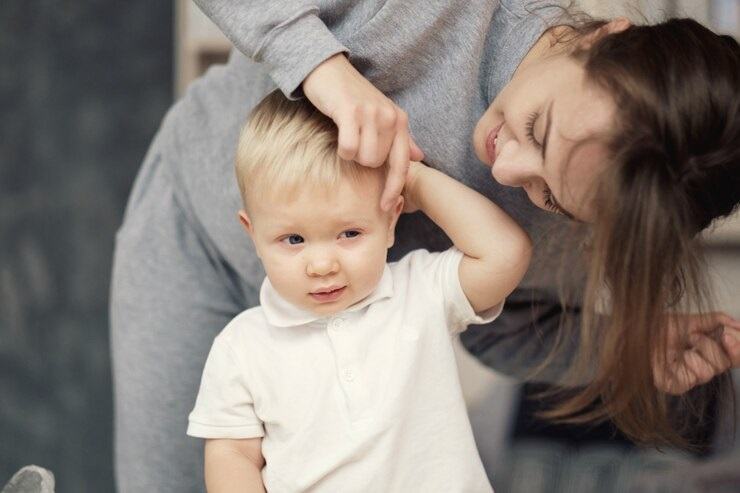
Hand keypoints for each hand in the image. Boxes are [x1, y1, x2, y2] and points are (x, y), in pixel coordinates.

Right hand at [302, 54, 423, 209]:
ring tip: (346, 134)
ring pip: (363, 159)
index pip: (402, 163)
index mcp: (400, 120)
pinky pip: (348, 148)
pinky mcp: (351, 111)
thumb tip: (419, 156)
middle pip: (377, 164)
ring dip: (351, 153)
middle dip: (362, 160)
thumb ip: (401, 137)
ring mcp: (371, 113)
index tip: (386, 207)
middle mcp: (390, 117)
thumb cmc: (353, 97)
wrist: (328, 69)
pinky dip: (341, 148)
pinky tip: (338, 133)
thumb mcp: (382, 115)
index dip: (395, 188)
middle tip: (354, 139)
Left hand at [653, 312, 739, 394]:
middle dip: (716, 347)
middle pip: (725, 363)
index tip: (731, 334)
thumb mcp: (689, 320)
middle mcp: (699, 366)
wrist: (633, 333)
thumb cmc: (657, 327)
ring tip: (684, 343)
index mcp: (705, 352)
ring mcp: (688, 377)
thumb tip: (737, 324)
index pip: (733, 357)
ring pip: (712, 370)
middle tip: (700, 336)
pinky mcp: (677, 386)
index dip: (738, 349)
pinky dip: (690, 362)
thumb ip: (714, 321)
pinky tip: (677, 357)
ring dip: (701, 350)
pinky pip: (696, 377)